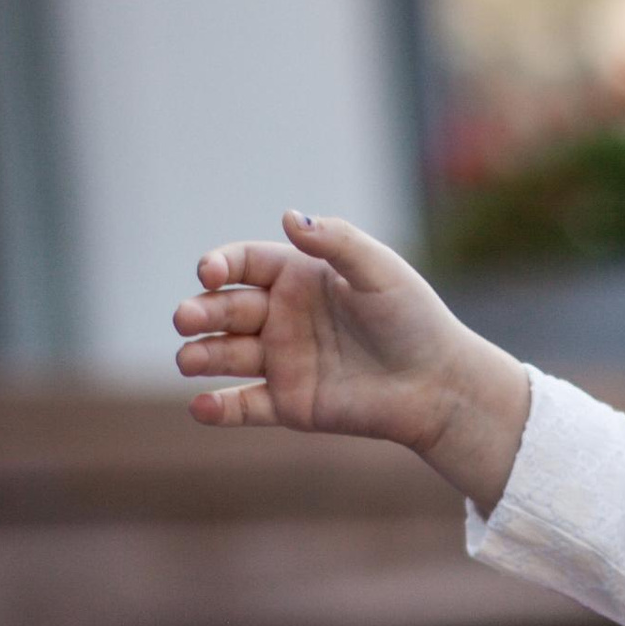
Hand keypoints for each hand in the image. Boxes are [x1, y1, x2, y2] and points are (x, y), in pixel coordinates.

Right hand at [174, 210, 531, 508]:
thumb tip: (289, 217)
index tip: (208, 272)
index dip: (219, 265)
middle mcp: (282, 317)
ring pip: (225, 355)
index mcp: (298, 277)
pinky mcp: (289, 404)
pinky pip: (244, 406)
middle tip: (185, 318)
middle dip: (200, 312)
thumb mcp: (380, 271)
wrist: (439, 384)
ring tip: (188, 359)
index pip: (243, 264)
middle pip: (225, 309)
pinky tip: (202, 407)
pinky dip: (219, 408)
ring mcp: (282, 361)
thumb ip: (337, 242)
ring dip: (200, 355)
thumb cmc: (414, 319)